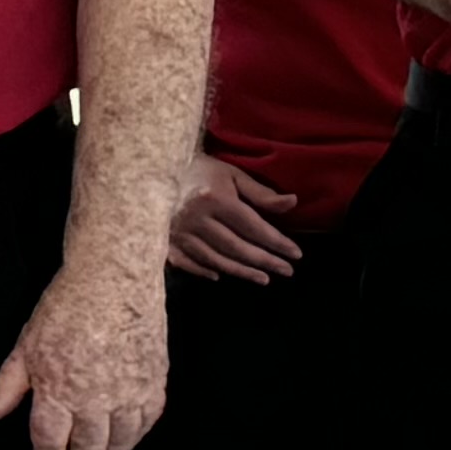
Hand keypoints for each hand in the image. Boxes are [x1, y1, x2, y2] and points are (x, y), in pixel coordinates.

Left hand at [0, 252, 167, 449]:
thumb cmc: (64, 309)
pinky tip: (127, 441)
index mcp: (58, 393)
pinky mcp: (154, 382)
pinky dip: (136, 437)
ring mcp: (129, 393)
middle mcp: (96, 401)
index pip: (49, 443)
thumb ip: (7, 387)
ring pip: (121, 442)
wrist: (114, 279)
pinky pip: (147, 421)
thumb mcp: (25, 346)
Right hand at [161, 155, 306, 285]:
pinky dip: (203, 271)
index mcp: (216, 199)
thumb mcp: (232, 175)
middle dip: (264, 261)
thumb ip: (260, 193)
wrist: (155, 170)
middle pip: (236, 247)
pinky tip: (220, 276)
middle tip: (287, 271)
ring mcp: (179, 233)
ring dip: (241, 271)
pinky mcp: (165, 241)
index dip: (276, 242)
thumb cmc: (200, 170)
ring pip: (215, 259)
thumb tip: (292, 203)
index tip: (295, 254)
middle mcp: (197, 219)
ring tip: (264, 278)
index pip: (253, 227)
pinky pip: (187, 262)